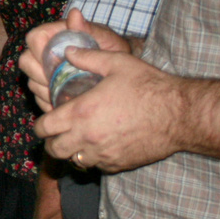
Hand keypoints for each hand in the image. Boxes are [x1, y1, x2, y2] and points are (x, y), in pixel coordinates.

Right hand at [20, 9, 131, 112]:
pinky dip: (50, 104)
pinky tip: (66, 104)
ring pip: (31, 83)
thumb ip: (87, 28)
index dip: (40, 51)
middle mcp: (45, 52)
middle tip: (59, 83)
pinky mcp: (47, 90)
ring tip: (66, 95)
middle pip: (26, 62)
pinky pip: (39, 99)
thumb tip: (75, 13)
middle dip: (40, 75)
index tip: (57, 62)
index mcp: (55, 34)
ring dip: (46, 91)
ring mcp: (44, 72)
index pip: (34, 38)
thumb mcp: (103, 38)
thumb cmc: (111, 49)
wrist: (118, 68)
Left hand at [34, 49, 184, 172]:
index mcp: (81, 113)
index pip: (44, 127)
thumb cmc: (148, 85)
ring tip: (79, 138)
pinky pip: (96, 167)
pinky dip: (93, 158)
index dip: (40, 124)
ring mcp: (103, 155)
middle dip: (52, 141)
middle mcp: (88, 138)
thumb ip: (87, 57)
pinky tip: (101, 145)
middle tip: (59, 132)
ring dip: (72, 151)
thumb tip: (66, 51)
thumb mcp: (116, 63)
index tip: (46, 120)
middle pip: (54, 150)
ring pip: (74, 161)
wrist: (179, 114)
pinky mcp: (118, 165)